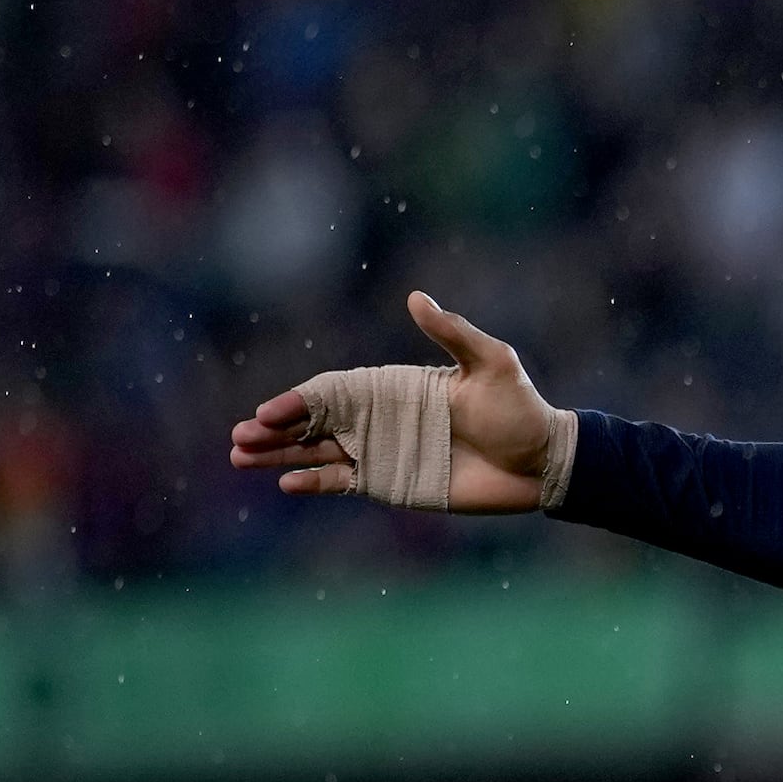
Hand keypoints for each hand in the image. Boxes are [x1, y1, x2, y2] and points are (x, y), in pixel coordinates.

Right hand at [225, 290, 557, 509]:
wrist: (543, 461)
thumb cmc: (519, 407)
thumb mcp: (491, 363)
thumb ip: (452, 333)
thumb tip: (416, 298)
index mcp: (393, 387)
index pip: (332, 393)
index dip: (298, 402)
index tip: (270, 412)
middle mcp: (379, 418)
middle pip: (313, 422)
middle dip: (274, 429)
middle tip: (239, 438)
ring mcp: (382, 451)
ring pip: (318, 452)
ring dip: (280, 455)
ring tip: (241, 457)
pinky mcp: (393, 482)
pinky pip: (344, 482)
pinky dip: (315, 482)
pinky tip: (287, 483)